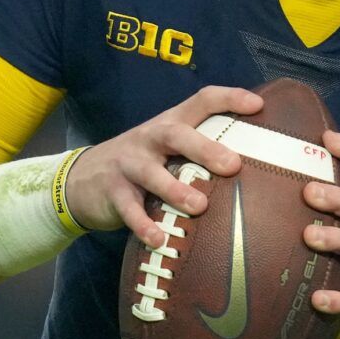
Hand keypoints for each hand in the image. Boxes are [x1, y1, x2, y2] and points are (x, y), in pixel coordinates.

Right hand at [64, 85, 262, 246]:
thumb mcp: (166, 149)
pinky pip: (129, 209)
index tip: (258, 105)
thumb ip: (198, 151)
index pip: (201, 101)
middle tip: (232, 165)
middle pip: (176, 134)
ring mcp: (128, 164)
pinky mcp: (113, 192)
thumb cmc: (142, 163)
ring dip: (176, 189)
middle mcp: (149, 138)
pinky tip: (159, 239)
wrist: (81, 179)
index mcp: (170, 124)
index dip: (229, 99)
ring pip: (151, 173)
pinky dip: (144, 225)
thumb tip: (252, 166)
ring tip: (199, 206)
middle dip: (204, 148)